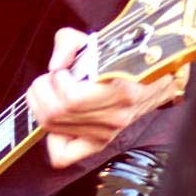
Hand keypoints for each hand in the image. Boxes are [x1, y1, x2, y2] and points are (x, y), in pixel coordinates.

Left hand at [25, 28, 178, 168]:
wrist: (153, 78)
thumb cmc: (123, 57)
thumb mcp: (97, 40)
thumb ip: (68, 43)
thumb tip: (55, 66)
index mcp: (118, 92)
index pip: (72, 99)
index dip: (57, 80)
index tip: (63, 69)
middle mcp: (113, 118)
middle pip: (55, 113)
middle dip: (43, 90)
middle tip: (51, 78)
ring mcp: (106, 133)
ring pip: (53, 128)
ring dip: (41, 105)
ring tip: (51, 92)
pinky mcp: (99, 143)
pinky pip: (63, 155)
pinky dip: (52, 138)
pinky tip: (58, 118)